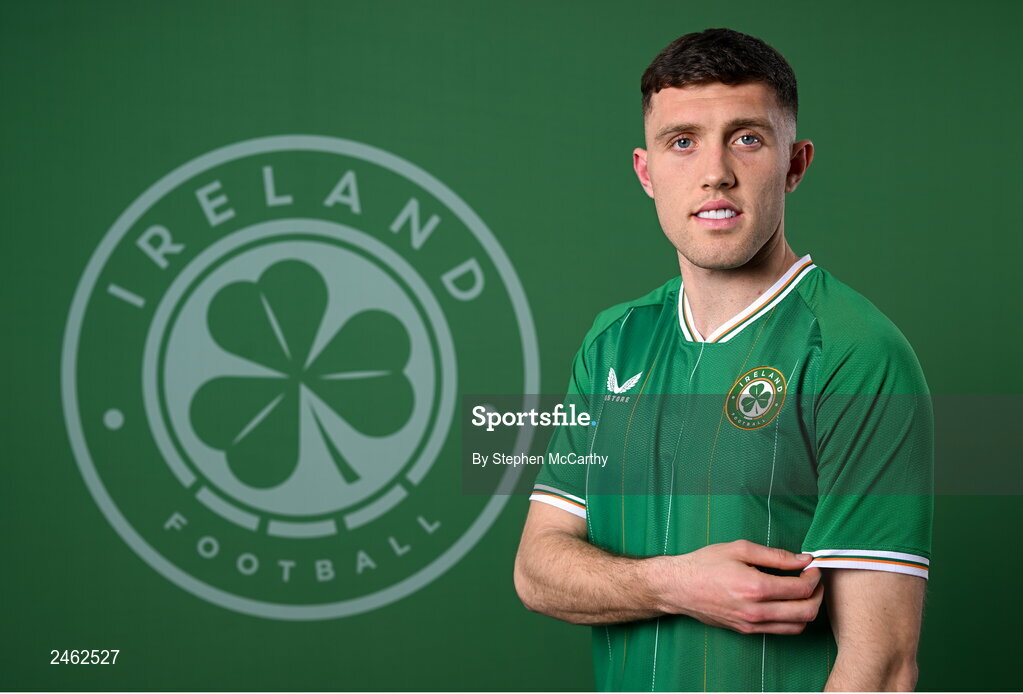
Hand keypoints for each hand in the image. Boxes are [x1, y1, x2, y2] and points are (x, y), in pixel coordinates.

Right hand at [650, 539, 822, 634]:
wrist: (678, 587)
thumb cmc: (705, 564)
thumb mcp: (739, 549)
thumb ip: (775, 555)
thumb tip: (803, 559)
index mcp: (755, 587)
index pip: (801, 588)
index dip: (814, 576)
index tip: (812, 566)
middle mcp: (756, 611)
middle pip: (806, 611)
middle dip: (818, 594)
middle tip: (815, 580)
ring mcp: (751, 624)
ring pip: (797, 626)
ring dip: (808, 609)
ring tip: (804, 592)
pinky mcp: (746, 631)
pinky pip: (781, 631)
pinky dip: (792, 619)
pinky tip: (787, 602)